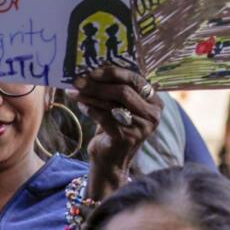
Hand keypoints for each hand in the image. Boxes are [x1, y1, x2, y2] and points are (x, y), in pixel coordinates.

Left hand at [71, 66, 161, 198]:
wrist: (111, 161)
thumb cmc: (115, 128)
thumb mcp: (121, 107)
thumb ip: (116, 89)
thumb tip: (93, 68)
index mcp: (155, 103)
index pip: (135, 79)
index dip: (112, 73)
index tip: (92, 71)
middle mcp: (153, 115)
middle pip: (123, 91)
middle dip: (98, 84)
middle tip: (78, 81)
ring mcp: (141, 128)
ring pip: (111, 104)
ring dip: (90, 96)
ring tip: (74, 92)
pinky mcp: (127, 138)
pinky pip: (104, 117)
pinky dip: (90, 109)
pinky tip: (81, 106)